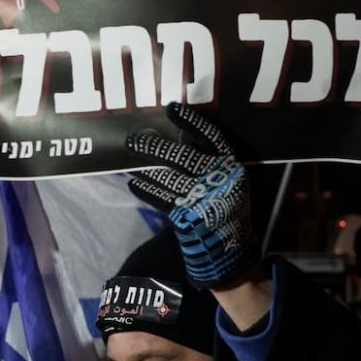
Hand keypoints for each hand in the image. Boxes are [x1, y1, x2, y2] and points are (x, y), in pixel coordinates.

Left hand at [126, 103, 259, 288]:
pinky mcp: (187, 217)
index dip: (192, 121)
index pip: (212, 137)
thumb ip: (208, 160)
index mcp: (232, 167)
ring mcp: (203, 199)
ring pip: (167, 177)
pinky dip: (146, 190)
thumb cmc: (226, 209)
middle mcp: (219, 180)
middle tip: (133, 139)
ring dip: (144, 168)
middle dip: (154, 146)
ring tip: (129, 162)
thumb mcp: (228, 181)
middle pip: (182, 156)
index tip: (171, 108)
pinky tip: (134, 184)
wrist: (229, 252)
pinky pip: (160, 198)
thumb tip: (178, 133)